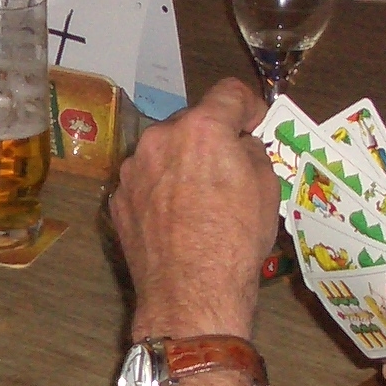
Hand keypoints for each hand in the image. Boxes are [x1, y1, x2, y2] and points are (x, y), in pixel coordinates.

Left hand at [111, 77, 274, 342]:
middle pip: (192, 121)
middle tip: (229, 169)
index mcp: (202, 128)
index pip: (230, 92)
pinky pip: (147, 179)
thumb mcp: (267, 188)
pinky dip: (162, 188)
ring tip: (200, 200)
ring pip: (165, 150)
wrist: (191, 293)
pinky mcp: (119, 196)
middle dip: (212, 138)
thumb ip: (252, 151)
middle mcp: (160, 138)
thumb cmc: (235, 240)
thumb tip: (240, 144)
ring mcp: (134, 168)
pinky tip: (176, 218)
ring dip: (183, 162)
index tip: (254, 124)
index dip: (249, 106)